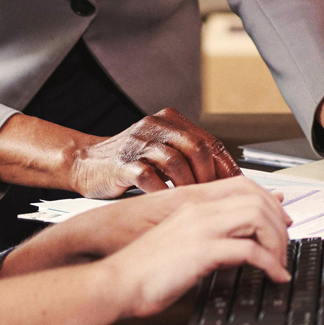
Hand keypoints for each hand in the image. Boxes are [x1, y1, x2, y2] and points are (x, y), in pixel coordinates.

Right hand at [65, 107, 241, 197]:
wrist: (85, 163)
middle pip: (196, 148)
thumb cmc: (130, 161)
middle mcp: (155, 126)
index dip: (225, 166)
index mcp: (170, 120)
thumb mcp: (162, 150)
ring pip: (176, 162)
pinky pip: (150, 178)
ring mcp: (137, 143)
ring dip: (188, 186)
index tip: (238, 186)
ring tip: (192, 202)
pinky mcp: (122, 164)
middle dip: (208, 176)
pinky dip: (163, 193)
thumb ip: (189, 156)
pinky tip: (168, 204)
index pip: (208, 141)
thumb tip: (227, 177)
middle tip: (212, 196)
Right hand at [96, 177, 291, 318]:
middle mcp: (200, 211)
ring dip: (278, 242)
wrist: (116, 282)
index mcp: (194, 205)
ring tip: (280, 263)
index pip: (244, 187)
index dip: (270, 202)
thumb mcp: (179, 242)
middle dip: (280, 224)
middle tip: (285, 248)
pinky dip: (270, 263)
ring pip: (258, 219)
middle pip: (258, 201)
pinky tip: (273, 276)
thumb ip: (205, 234)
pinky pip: (250, 251)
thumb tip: (235, 241)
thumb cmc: (144, 269)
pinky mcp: (202, 252)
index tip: (283, 222)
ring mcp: (201, 229)